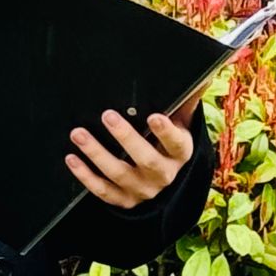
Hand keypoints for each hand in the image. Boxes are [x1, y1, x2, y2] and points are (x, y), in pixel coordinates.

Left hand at [66, 108, 196, 209]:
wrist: (166, 181)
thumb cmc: (170, 143)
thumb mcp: (182, 125)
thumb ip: (187, 100)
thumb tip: (203, 75)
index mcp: (180, 153)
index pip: (176, 143)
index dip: (166, 132)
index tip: (155, 116)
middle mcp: (163, 175)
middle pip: (146, 160)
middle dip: (126, 138)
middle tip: (108, 116)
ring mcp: (142, 190)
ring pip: (119, 174)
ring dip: (97, 154)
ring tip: (79, 134)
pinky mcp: (124, 200)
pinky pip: (103, 191)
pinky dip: (86, 176)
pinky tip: (72, 158)